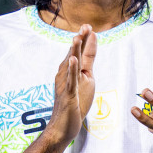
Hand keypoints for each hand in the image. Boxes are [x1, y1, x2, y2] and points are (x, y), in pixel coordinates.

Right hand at [48, 26, 96, 142]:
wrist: (63, 127)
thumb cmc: (74, 105)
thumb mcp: (84, 83)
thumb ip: (85, 68)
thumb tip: (89, 53)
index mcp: (72, 72)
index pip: (80, 54)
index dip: (85, 41)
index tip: (90, 27)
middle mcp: (66, 76)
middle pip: (74, 55)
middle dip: (80, 40)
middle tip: (85, 26)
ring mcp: (66, 85)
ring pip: (71, 65)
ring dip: (74, 51)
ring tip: (77, 37)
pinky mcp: (68, 95)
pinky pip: (70, 81)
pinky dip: (72, 70)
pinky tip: (73, 60)